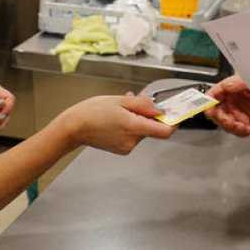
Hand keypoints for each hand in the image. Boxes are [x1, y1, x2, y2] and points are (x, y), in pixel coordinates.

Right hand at [57, 93, 176, 154]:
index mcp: (134, 128)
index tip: (175, 114)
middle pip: (151, 128)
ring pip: (141, 130)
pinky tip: (118, 115)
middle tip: (138, 99)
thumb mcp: (120, 101)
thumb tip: (158, 108)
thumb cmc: (93, 112)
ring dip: (137, 117)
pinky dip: (129, 124)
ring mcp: (126, 147)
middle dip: (148, 114)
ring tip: (123, 106)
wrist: (73, 127)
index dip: (173, 123)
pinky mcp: (120, 149)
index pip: (164, 131)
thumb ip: (142, 105)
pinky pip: (132, 135)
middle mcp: (132, 141)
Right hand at [204, 75, 249, 136]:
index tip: (211, 110)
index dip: (208, 103)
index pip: (212, 95)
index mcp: (229, 88)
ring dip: (232, 127)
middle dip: (221, 119)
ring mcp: (238, 112)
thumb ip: (237, 82)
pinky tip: (247, 129)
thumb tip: (225, 86)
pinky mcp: (246, 122)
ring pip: (225, 124)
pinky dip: (241, 132)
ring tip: (241, 126)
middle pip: (215, 113)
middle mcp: (231, 101)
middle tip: (229, 121)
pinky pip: (238, 131)